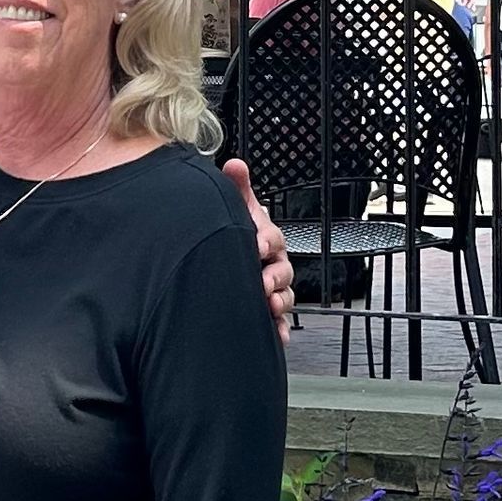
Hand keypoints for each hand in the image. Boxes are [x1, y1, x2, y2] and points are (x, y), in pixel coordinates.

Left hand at [222, 159, 293, 342]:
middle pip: (283, 270)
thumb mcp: (234, 210)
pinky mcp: (266, 312)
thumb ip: (236, 188)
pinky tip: (277, 335)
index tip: (257, 246)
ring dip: (280, 302)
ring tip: (270, 307)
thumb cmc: (230, 234)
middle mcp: (270, 265)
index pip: (272, 239)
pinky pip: (279, 322)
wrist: (217, 261)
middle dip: (275, 277)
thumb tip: (235, 165)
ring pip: (284, 296)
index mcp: (264, 240)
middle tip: (262, 283)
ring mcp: (270, 289)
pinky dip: (279, 329)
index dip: (267, 241)